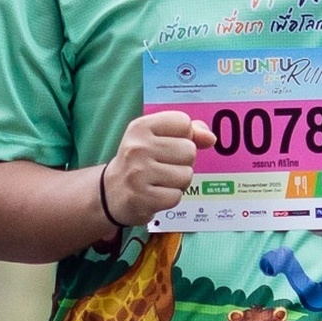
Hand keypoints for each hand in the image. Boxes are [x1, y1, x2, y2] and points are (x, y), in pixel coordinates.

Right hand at [102, 110, 202, 231]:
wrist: (111, 192)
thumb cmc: (141, 161)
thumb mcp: (157, 138)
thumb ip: (188, 132)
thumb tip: (211, 138)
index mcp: (140, 127)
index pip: (183, 122)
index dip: (183, 136)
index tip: (166, 145)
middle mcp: (137, 148)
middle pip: (189, 150)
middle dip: (182, 162)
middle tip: (162, 167)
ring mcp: (138, 174)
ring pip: (186, 175)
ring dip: (178, 182)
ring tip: (159, 181)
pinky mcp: (142, 198)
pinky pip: (176, 196)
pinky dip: (170, 198)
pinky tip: (155, 195)